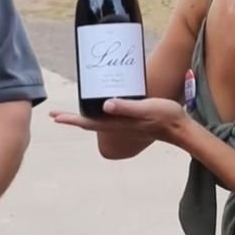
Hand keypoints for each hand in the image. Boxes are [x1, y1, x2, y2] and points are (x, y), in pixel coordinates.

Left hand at [50, 98, 190, 144]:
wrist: (180, 128)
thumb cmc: (165, 117)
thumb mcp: (146, 109)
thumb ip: (127, 107)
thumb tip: (105, 106)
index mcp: (118, 123)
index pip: (88, 122)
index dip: (71, 119)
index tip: (55, 116)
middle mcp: (117, 125)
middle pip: (88, 122)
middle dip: (71, 118)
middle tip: (54, 114)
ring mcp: (123, 124)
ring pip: (97, 120)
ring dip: (82, 116)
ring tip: (70, 112)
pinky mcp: (130, 120)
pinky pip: (108, 117)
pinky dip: (98, 112)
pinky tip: (99, 106)